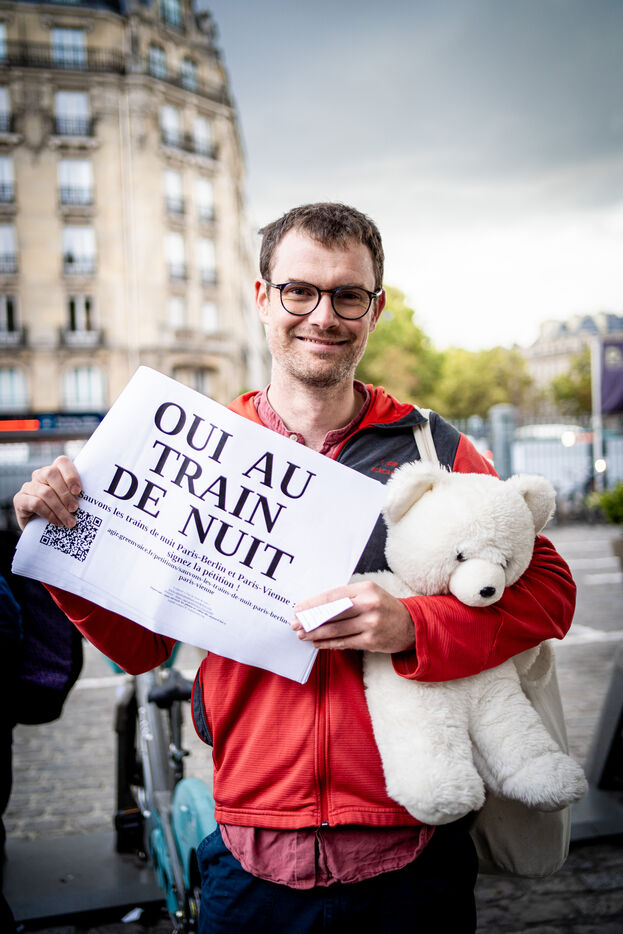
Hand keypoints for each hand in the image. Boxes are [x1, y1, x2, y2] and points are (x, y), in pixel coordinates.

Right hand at [13, 455, 81, 530]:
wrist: (40, 529)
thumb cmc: (61, 511)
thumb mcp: (71, 500)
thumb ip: (78, 494)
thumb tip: (95, 495)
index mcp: (55, 471)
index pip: (62, 462)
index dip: (71, 475)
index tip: (78, 491)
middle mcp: (40, 475)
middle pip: (51, 474)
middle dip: (65, 493)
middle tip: (75, 508)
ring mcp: (28, 486)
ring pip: (45, 492)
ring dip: (60, 509)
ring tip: (69, 521)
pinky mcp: (20, 499)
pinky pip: (35, 503)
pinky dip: (49, 514)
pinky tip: (56, 522)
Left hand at [292, 580, 414, 653]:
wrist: (411, 624)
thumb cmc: (383, 607)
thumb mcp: (368, 594)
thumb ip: (346, 598)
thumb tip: (316, 607)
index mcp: (366, 589)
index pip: (333, 596)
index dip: (313, 603)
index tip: (298, 609)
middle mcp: (369, 605)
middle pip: (333, 613)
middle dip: (311, 620)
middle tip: (295, 624)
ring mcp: (371, 624)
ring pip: (337, 630)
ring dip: (316, 634)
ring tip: (302, 635)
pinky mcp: (372, 641)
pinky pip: (344, 643)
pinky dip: (328, 644)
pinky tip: (317, 643)